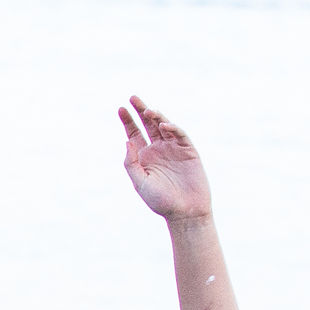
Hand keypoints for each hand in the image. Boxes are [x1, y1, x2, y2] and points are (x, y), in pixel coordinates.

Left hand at [119, 96, 210, 218]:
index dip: (128, 121)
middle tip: (133, 98)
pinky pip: (180, 136)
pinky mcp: (189, 151)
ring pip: (164, 127)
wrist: (184, 212)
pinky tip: (164, 125)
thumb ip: (132, 163)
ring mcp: (174, 149)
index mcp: (144, 156)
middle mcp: (158, 150)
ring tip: (148, 111)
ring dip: (157, 117)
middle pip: (148, 125)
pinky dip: (173, 128)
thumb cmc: (160, 201)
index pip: (134, 134)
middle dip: (141, 111)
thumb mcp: (140, 182)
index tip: (120, 109)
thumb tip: (127, 141)